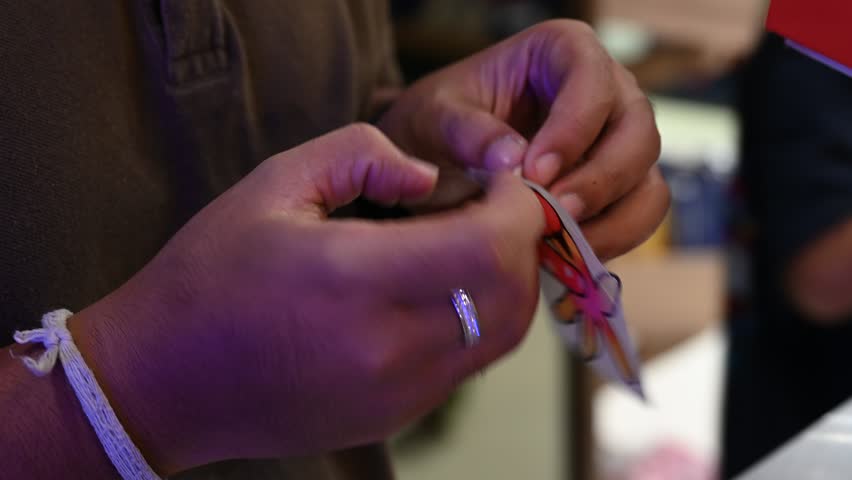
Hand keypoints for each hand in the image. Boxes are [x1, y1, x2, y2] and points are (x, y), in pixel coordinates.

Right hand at [69, 124, 543, 474]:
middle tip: (499, 206)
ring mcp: (395, 394)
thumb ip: (360, 155)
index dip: (520, 205)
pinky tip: (441, 290)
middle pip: (512, 294)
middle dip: (524, 241)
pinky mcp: (393, 418)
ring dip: (508, 282)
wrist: (163, 382)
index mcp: (353, 278)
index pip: (490, 246)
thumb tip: (428, 174)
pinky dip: (478, 320)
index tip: (507, 178)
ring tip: (475, 243)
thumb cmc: (209, 276)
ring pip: (501, 335)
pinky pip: (467, 364)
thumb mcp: (271, 184)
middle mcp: (386, 347)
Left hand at [379, 20, 668, 259]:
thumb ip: (467, 132)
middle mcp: (606, 90)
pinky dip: (610, 240)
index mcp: (562, 51)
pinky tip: (564, 255)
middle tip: (554, 216)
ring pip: (647, 181)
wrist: (438, 158)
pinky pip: (638, 216)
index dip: (572, 130)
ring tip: (556, 244)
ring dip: (610, 221)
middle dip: (600, 181)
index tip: (535, 173)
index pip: (591, 81)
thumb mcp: (434, 118)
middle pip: (638, 132)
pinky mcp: (619, 186)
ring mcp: (619, 140)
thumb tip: (513, 161)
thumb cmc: (439, 123)